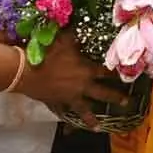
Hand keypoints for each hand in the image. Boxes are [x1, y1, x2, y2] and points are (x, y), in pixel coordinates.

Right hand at [13, 35, 127, 129]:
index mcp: (86, 70)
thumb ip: (75, 35)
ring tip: (99, 127)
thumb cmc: (46, 53)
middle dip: (115, 97)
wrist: (25, 71)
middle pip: (102, 94)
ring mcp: (69, 98)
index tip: (124, 76)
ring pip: (84, 111)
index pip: (105, 72)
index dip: (115, 73)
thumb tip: (80, 26)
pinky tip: (68, 123)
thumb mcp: (63, 39)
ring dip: (92, 119)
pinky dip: (66, 117)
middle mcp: (82, 87)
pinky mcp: (56, 104)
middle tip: (127, 102)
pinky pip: (63, 112)